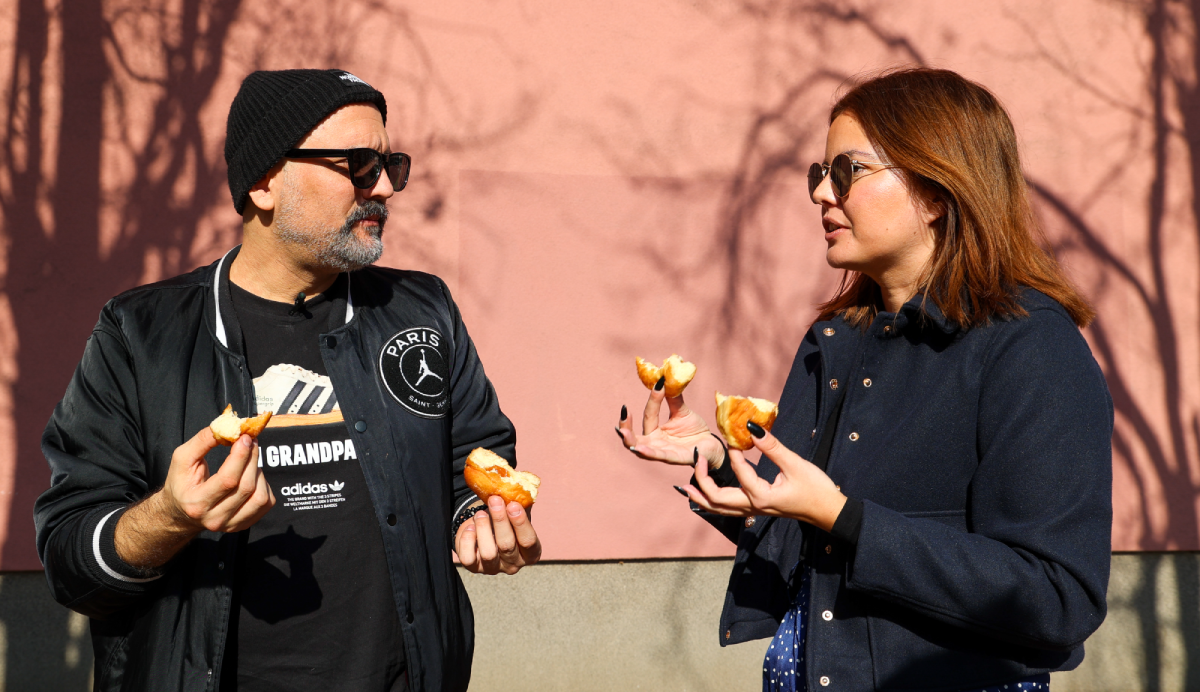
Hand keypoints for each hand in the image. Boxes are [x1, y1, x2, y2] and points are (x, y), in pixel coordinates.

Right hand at [115, 427, 275, 568]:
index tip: (245, 437)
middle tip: (250, 441)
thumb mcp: (181, 459)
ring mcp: (230, 525)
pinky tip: (251, 477)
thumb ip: (202, 441)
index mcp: (197, 503)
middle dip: (252, 458)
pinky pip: (266, 503)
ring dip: (258, 473)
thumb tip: (227, 427)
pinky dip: (264, 486)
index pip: (228, 480)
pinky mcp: (243, 525)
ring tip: (248, 462)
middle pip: (246, 487)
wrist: (179, 512)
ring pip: (260, 497)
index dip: (241, 457)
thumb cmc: (181, 482)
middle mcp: (214, 519)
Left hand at [455, 496, 541, 574]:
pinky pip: (468, 558)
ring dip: (483, 527)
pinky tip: (470, 527)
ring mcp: (494, 568)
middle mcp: (513, 564)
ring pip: (488, 553)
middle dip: (500, 520)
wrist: (488, 532)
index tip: (513, 504)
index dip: (520, 522)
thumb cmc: (507, 522)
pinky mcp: (475, 568)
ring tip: (481, 513)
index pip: (528, 541)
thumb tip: (521, 488)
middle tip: (494, 500)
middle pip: (507, 545)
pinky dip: (467, 540)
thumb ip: (522, 504)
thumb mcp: (517, 513)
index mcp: (530, 553)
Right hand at [616, 379, 725, 467]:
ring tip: (623, 432)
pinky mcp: (677, 459)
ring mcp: (665, 453)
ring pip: (642, 450)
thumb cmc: (695, 430)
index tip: (658, 383)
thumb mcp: (682, 412)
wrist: (712, 445)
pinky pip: (661, 457)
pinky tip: (640, 449)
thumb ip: (673, 398)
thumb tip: (666, 378)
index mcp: (656, 432)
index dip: (653, 400)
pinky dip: (650, 453)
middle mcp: (656, 443)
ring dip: (631, 442)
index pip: (649, 415)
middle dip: (625, 428)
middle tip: (623, 413)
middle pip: (634, 438)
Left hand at [678, 425, 846, 531]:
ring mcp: (755, 510)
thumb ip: (773, 447)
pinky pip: (729, 509)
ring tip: (686, 487)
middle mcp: (754, 507)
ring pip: (720, 509)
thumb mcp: (796, 465)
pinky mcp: (759, 509)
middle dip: (702, 481)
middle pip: (717, 500)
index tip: (731, 436)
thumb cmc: (816, 489)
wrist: (829, 512)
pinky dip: (714, 502)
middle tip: (695, 460)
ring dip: (702, 497)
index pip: (739, 473)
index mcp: (761, 497)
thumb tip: (752, 428)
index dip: (733, 454)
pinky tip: (708, 494)